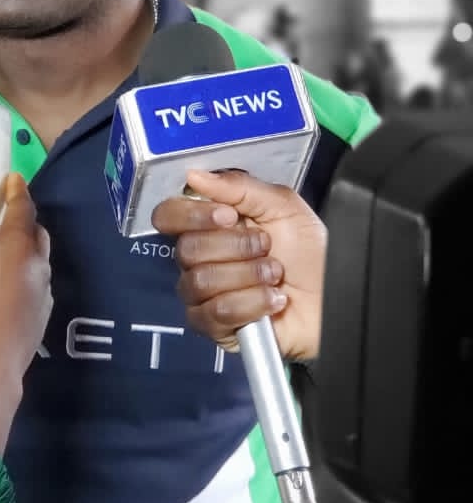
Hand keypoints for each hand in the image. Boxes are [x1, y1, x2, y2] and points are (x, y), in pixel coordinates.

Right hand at [0, 173, 51, 452]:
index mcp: (18, 243)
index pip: (22, 206)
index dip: (16, 189)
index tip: (14, 178)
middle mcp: (38, 263)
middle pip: (36, 233)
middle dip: (24, 223)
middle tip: (5, 221)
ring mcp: (44, 292)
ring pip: (37, 264)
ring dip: (22, 258)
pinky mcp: (42, 317)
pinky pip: (33, 290)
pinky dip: (20, 285)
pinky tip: (2, 295)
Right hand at [150, 168, 325, 361]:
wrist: (334, 297)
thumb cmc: (311, 254)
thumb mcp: (283, 206)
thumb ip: (239, 187)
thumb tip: (195, 175)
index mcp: (210, 226)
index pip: (169, 215)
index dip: (193, 215)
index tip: (230, 216)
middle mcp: (202, 259)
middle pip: (186, 250)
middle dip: (236, 246)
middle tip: (266, 247)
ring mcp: (204, 295)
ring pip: (201, 281)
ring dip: (248, 275)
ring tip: (274, 275)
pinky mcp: (215, 327)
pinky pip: (216, 312)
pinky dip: (252, 303)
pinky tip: (272, 300)